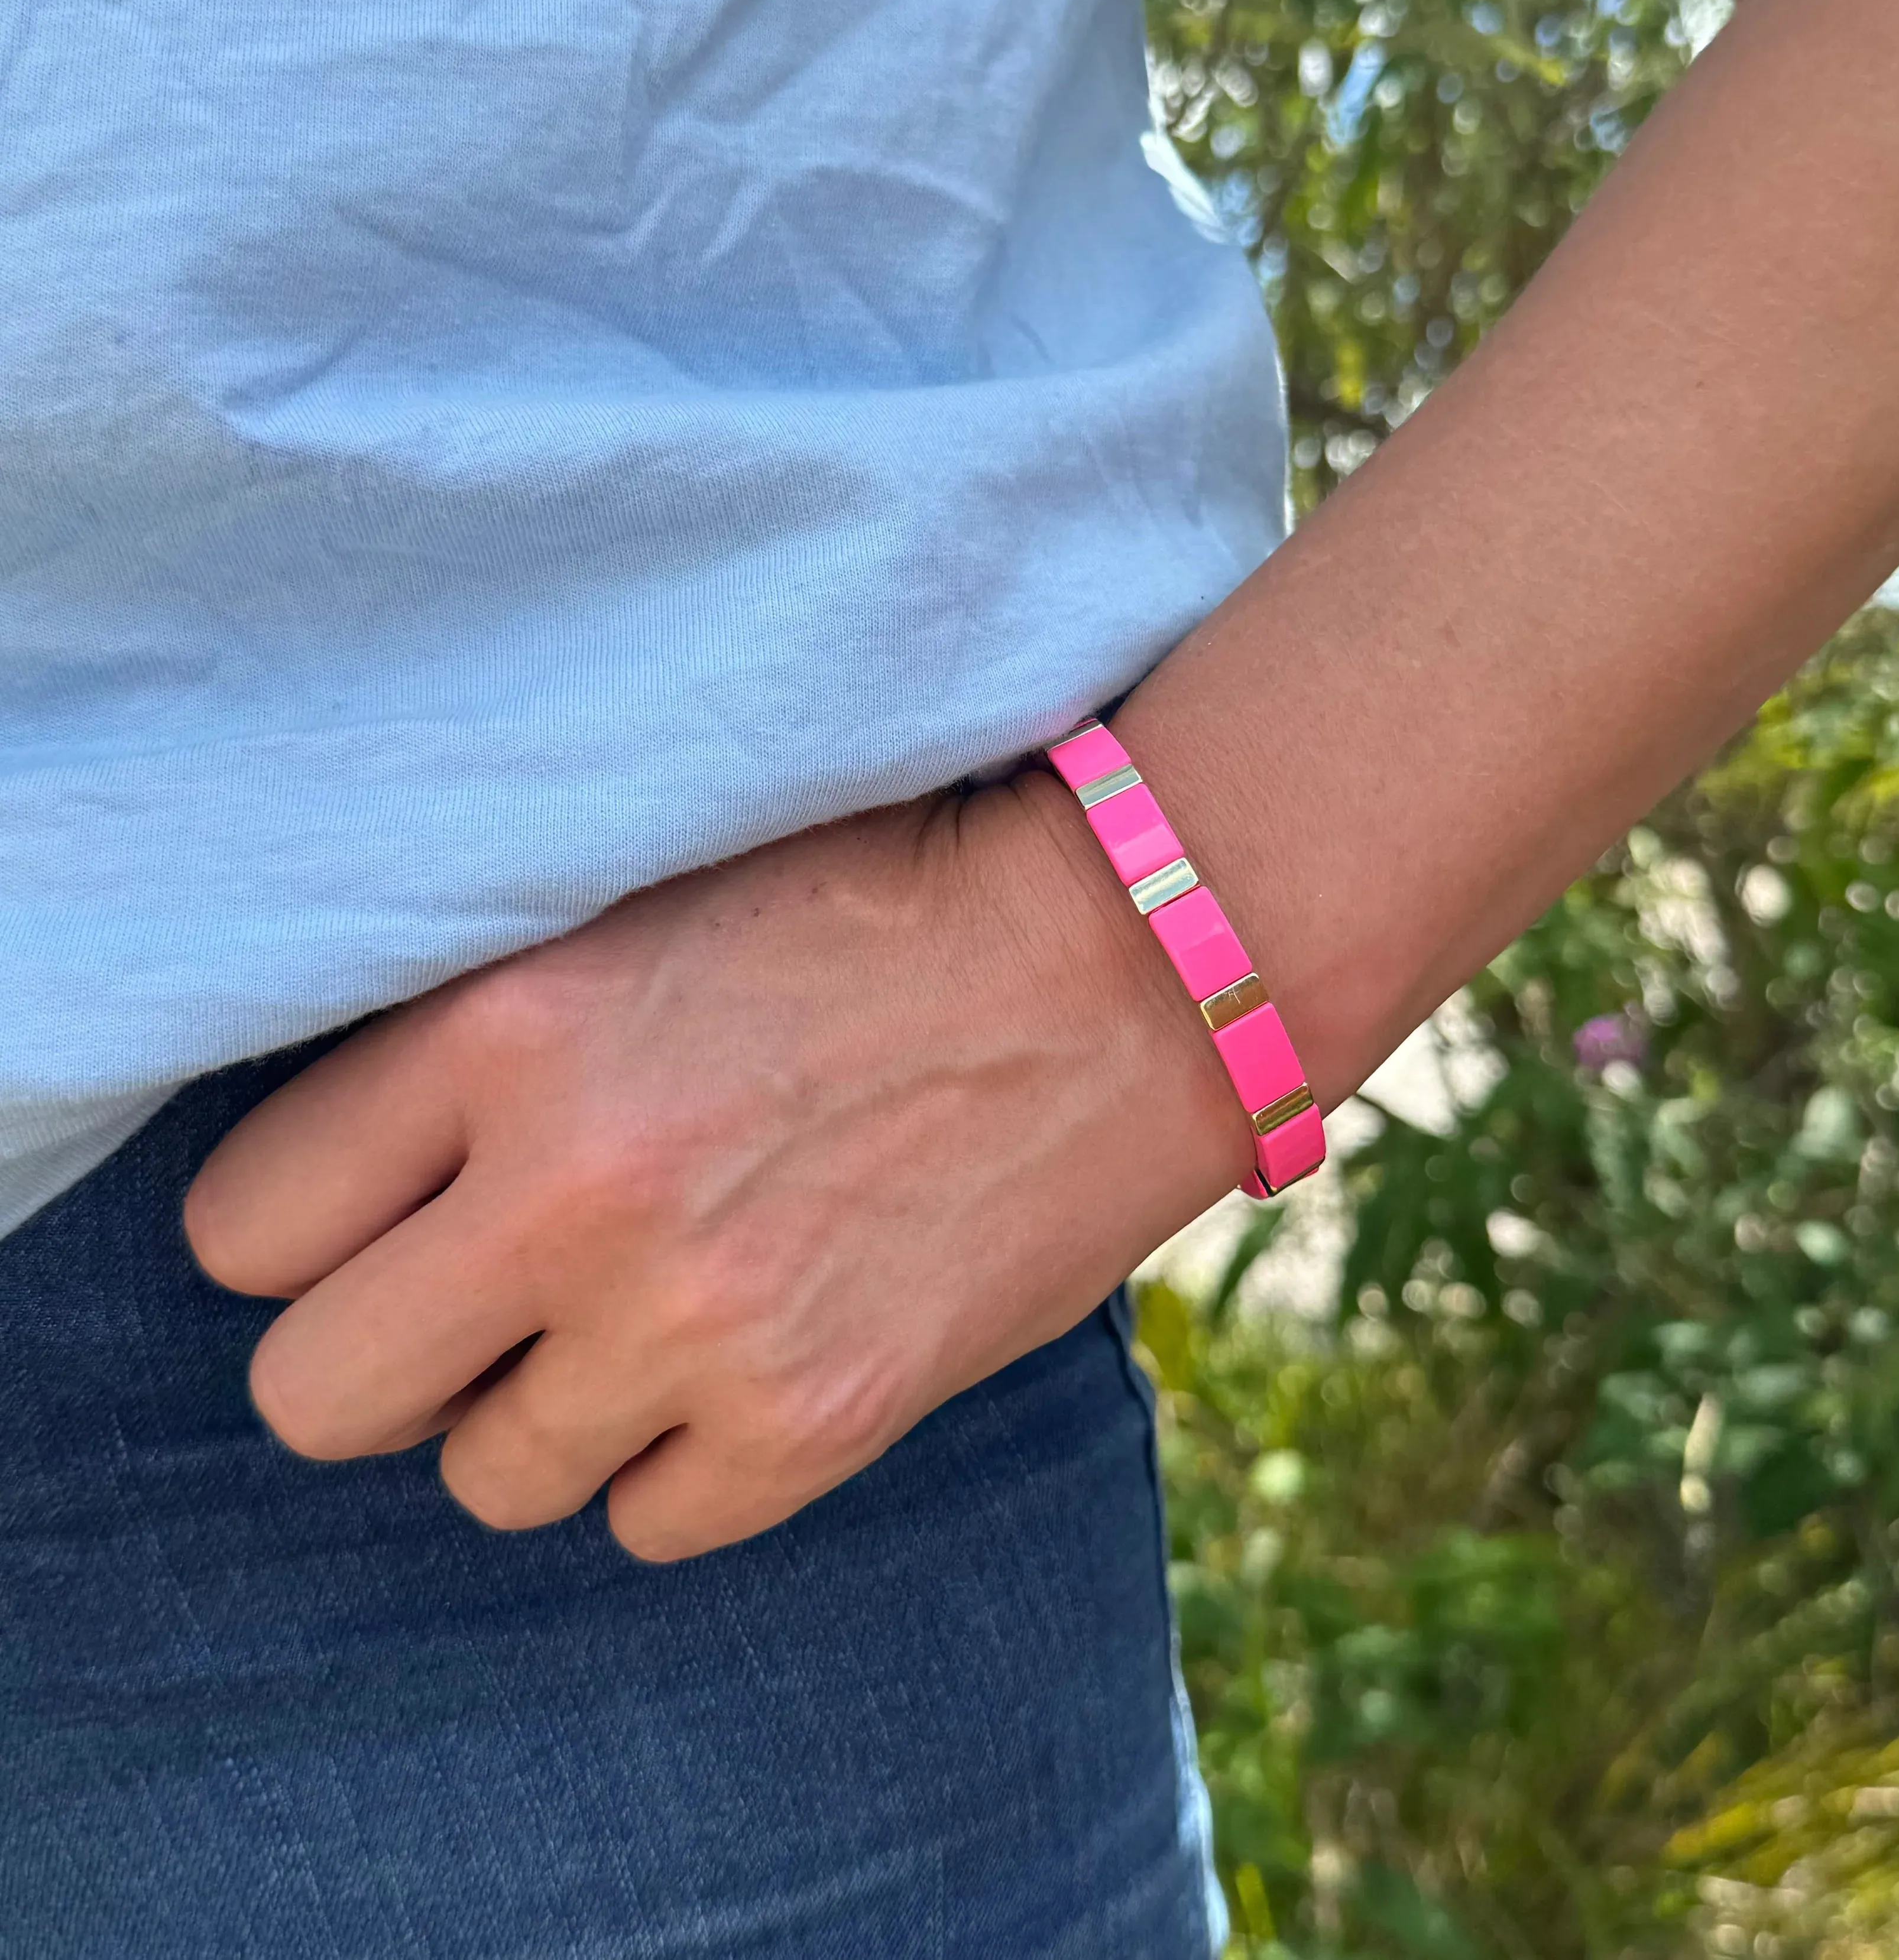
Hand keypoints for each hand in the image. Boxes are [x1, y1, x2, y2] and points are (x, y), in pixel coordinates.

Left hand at [183, 773, 1247, 1559]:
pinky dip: (685, 1459)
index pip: (240, 1231)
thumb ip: (471, 1034)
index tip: (382, 1220)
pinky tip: (756, 1354)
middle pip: (316, 1397)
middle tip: (479, 1304)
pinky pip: (648, 1523)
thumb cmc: (877, 912)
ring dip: (549, 1411)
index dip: (301, 1235)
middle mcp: (574, 1192)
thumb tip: (351, 1177)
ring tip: (658, 1310)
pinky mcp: (815, 1422)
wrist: (1124, 968)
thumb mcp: (640, 909)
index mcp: (503, 1028)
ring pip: (488, 1478)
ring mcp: (695, 1325)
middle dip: (386, 1362)